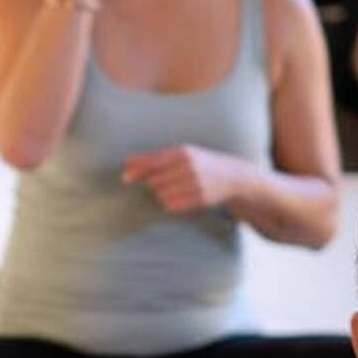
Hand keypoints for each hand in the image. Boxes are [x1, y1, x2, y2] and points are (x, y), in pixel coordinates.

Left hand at [122, 144, 248, 214]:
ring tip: (177, 187)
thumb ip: (153, 158)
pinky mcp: (199, 198)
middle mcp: (189, 166)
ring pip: (162, 194)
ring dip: (163, 194)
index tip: (124, 178)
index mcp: (183, 152)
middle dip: (155, 183)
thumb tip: (127, 162)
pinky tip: (182, 196)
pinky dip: (171, 203)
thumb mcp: (180, 154)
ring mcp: (195, 183)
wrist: (232, 176)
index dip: (136, 171)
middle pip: (154, 181)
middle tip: (169, 180)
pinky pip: (172, 205)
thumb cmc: (200, 163)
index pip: (153, 163)